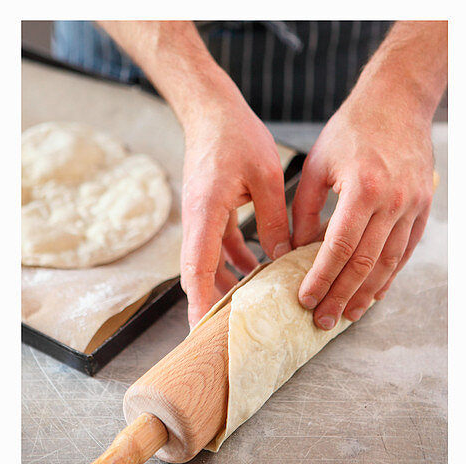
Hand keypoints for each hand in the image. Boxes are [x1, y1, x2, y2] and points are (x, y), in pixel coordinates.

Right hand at [180, 98, 291, 326]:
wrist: (211, 112)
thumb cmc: (236, 137)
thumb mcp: (267, 176)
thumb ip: (275, 219)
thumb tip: (283, 257)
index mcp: (205, 215)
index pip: (197, 270)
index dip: (201, 302)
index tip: (204, 329)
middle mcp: (196, 223)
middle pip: (197, 277)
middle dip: (209, 306)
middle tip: (223, 335)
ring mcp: (200, 222)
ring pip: (207, 267)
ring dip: (224, 288)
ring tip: (245, 311)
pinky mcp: (208, 216)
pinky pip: (217, 250)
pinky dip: (233, 265)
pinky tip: (255, 274)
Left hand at [291, 95, 435, 328]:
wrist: (398, 99)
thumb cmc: (351, 130)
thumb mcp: (316, 167)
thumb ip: (304, 213)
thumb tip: (294, 253)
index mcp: (364, 189)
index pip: (339, 248)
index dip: (321, 279)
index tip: (305, 300)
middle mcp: (393, 201)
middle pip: (364, 264)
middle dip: (341, 297)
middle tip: (322, 320)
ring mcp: (413, 205)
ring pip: (388, 264)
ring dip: (366, 294)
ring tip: (347, 316)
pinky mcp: (423, 207)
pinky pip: (405, 251)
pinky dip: (389, 276)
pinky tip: (373, 294)